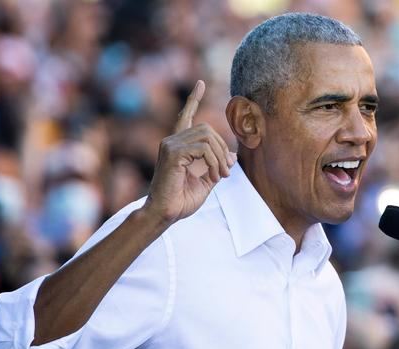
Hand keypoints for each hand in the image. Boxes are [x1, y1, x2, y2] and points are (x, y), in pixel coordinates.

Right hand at [143, 80, 235, 224]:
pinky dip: (214, 162)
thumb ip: (217, 166)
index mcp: (177, 146)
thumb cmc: (181, 201)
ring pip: (206, 137)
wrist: (165, 214)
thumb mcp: (205, 182)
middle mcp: (171, 141)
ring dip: (220, 157)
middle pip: (206, 129)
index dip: (193, 99)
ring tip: (220, 176)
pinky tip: (213, 176)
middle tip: (226, 173)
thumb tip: (233, 155)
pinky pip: (203, 148)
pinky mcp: (172, 153)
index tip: (200, 83)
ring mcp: (169, 145)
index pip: (185, 116)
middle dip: (222, 149)